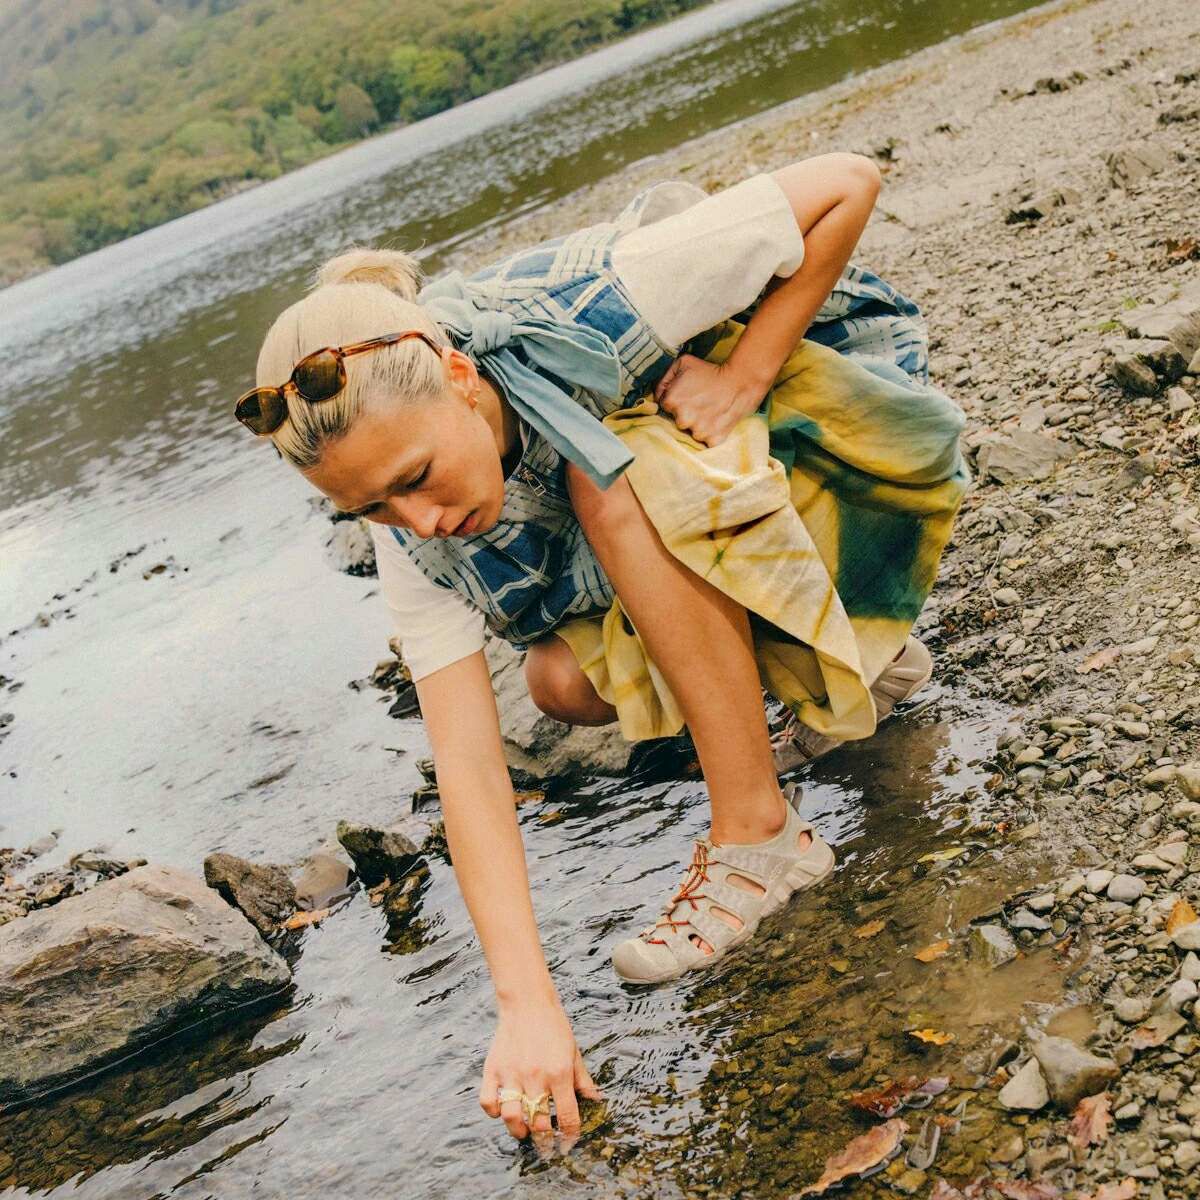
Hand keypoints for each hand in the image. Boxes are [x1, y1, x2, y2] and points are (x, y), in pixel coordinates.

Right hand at [479, 998, 602, 1144]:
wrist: (528, 1002)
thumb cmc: (554, 1027)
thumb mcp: (574, 1052)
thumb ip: (583, 1081)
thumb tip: (596, 1102)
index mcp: (559, 1073)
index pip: (567, 1117)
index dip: (569, 1136)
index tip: (568, 1143)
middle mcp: (535, 1076)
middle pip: (538, 1123)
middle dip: (544, 1140)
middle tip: (546, 1144)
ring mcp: (512, 1074)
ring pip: (511, 1118)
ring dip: (518, 1131)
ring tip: (524, 1131)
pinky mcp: (493, 1069)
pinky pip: (488, 1101)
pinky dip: (493, 1112)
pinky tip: (502, 1110)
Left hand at [654, 355, 766, 446]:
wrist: (739, 381)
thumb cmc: (711, 371)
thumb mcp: (683, 363)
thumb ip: (664, 377)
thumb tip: (657, 394)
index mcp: (671, 401)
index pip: (666, 407)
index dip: (677, 400)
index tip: (689, 396)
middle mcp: (682, 419)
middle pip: (678, 421)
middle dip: (686, 414)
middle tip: (701, 403)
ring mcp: (698, 431)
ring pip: (692, 432)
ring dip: (698, 425)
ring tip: (710, 411)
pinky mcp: (712, 440)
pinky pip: (706, 442)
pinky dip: (711, 435)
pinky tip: (716, 421)